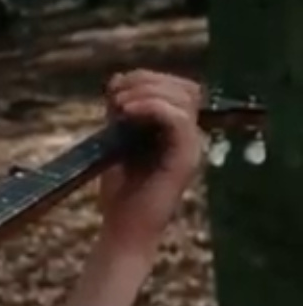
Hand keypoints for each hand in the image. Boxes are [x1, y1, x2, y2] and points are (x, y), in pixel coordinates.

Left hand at [97, 69, 203, 252]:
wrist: (123, 227)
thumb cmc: (119, 189)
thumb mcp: (115, 139)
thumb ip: (120, 112)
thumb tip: (117, 80)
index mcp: (176, 130)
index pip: (176, 87)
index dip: (146, 78)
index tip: (113, 88)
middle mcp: (190, 136)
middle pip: (183, 87)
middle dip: (146, 80)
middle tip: (115, 94)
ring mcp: (192, 147)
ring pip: (183, 99)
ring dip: (147, 92)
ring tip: (119, 104)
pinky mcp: (186, 159)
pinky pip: (179, 119)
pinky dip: (152, 107)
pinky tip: (126, 112)